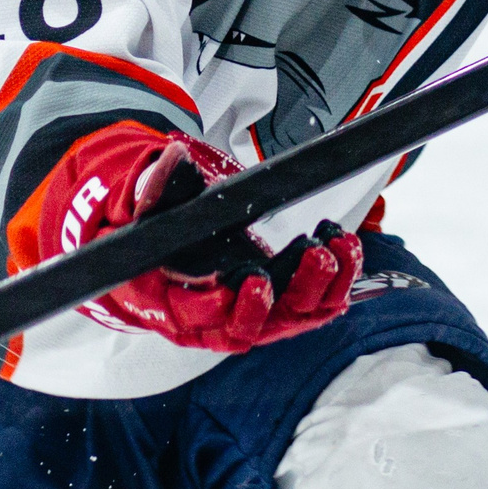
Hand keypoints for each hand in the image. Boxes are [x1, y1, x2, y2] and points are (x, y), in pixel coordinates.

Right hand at [37, 126, 359, 352]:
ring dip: (318, 286)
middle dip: (287, 293)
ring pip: (286, 319)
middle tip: (310, 255)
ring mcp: (245, 314)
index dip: (224, 305)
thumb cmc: (152, 228)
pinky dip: (332, 282)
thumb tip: (171, 162)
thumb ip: (153, 186)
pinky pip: (308, 305)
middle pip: (248, 327)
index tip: (250, 279)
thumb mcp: (143, 202)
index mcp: (164, 302)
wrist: (164, 237)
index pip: (194, 317)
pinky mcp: (273, 305)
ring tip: (336, 246)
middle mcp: (207, 319)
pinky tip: (344, 247)